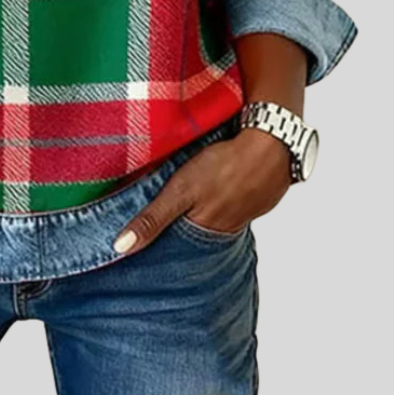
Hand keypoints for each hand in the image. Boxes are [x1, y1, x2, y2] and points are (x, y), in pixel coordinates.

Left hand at [112, 127, 291, 255]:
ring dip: (199, 216)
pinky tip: (213, 192)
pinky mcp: (253, 198)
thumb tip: (121, 247)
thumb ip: (153, 218)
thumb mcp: (181, 191)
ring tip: (184, 209)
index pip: (175, 247)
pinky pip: (231, 205)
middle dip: (177, 233)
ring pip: (213, 220)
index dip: (158, 246)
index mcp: (204, 231)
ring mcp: (242, 213)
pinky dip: (219, 202)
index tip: (137, 248)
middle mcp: (224, 229)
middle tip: (157, 228)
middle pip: (194, 235)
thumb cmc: (224, 167)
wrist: (273, 146)